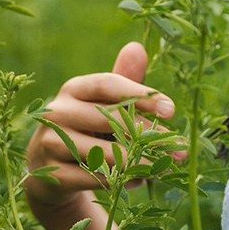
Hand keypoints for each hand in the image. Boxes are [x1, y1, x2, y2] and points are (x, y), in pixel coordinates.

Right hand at [22, 41, 183, 228]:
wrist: (49, 169)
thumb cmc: (85, 128)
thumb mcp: (102, 104)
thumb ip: (123, 81)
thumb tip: (137, 47)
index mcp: (74, 88)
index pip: (109, 85)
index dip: (141, 96)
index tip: (171, 110)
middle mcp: (58, 112)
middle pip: (110, 119)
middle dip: (150, 135)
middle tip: (180, 150)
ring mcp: (51, 143)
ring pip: (105, 153)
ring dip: (139, 163)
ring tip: (163, 167)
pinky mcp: (52, 173)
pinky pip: (95, 178)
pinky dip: (120, 181)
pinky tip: (136, 181)